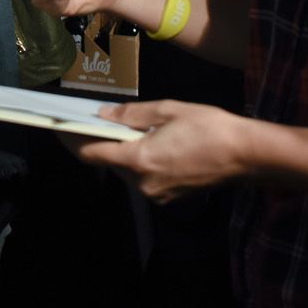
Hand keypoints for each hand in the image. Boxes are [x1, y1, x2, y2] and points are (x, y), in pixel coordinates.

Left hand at [70, 99, 250, 203]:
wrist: (248, 155)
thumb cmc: (210, 128)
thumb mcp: (167, 110)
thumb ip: (131, 114)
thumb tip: (104, 115)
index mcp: (139, 160)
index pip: (93, 154)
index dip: (72, 141)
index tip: (59, 128)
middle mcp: (143, 183)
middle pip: (109, 163)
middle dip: (100, 143)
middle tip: (94, 120)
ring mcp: (157, 194)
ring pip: (127, 171)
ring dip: (122, 152)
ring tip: (124, 128)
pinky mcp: (170, 197)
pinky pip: (144, 177)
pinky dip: (140, 161)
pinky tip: (149, 143)